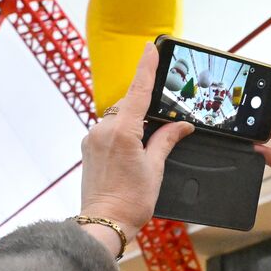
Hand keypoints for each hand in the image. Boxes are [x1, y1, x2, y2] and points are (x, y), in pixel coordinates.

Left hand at [80, 44, 194, 248]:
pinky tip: (131, 154)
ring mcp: (93, 138)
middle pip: (129, 106)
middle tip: (163, 129)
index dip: (147, 67)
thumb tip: (181, 126)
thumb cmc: (131, 201)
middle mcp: (103, 129)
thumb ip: (167, 140)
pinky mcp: (88, 147)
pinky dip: (123, 134)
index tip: (151, 47)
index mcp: (123, 131)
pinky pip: (109, 131)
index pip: (139, 91)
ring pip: (119, 119)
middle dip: (146, 111)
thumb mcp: (155, 169)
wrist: (104, 223)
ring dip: (134, 126)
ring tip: (144, 152)